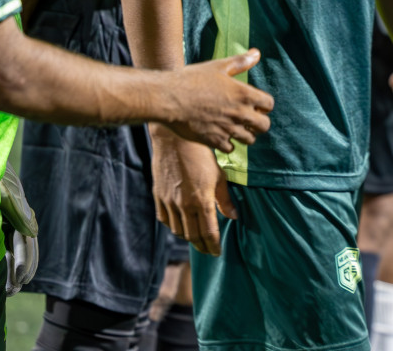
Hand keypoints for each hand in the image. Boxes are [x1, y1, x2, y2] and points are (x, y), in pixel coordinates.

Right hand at [150, 129, 235, 256]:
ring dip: (188, 237)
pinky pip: (164, 219)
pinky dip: (173, 225)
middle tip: (208, 249)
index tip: (218, 252)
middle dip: (202, 246)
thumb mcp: (219, 176)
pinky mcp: (159, 196)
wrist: (175, 139)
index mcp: (202, 201)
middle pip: (193, 236)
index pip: (209, 233)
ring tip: (196, 238)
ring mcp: (169, 202)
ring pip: (178, 230)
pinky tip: (180, 224)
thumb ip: (225, 199)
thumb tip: (234, 216)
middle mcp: (184, 205)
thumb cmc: (201, 155)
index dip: (214, 246)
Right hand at [161, 49, 273, 150]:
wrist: (169, 98)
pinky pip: (231, 148)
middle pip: (264, 126)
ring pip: (250, 140)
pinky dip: (228, 143)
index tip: (255, 104)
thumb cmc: (192, 79)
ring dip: (245, 134)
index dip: (264, 104)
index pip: (269, 105)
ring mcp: (228, 129)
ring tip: (235, 127)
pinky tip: (220, 134)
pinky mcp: (215, 141)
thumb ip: (240, 62)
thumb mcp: (218, 66)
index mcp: (243, 94)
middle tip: (248, 119)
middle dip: (259, 122)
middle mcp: (240, 114)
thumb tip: (257, 53)